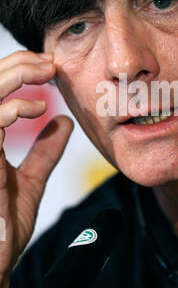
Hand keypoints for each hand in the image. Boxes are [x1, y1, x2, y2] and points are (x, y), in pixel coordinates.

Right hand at [0, 50, 73, 282]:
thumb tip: (63, 123)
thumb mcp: (30, 180)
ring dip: (14, 75)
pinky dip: (12, 109)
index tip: (50, 68)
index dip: (19, 72)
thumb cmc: (5, 226)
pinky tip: (36, 108)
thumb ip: (45, 151)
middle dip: (18, 64)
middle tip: (49, 61)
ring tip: (45, 72)